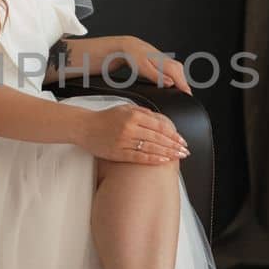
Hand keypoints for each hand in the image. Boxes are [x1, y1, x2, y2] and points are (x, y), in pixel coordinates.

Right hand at [75, 103, 189, 164]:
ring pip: (151, 148)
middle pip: (158, 137)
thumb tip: (159, 119)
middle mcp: (130, 127)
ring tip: (178, 156)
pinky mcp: (118, 153)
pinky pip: (139, 157)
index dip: (173, 134)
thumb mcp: (124, 108)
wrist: (84, 127)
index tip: (182, 139)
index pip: (159, 125)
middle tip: (185, 151)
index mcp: (133, 115)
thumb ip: (142, 112)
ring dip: (167, 153)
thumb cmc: (104, 118)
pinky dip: (153, 159)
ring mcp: (124, 141)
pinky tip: (163, 160)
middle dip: (174, 145)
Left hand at [111, 35, 193, 96]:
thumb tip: (170, 83)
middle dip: (184, 87)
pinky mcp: (166, 63)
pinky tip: (176, 84)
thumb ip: (157, 76)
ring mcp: (168, 61)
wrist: (130, 47)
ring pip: (180, 74)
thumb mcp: (143, 69)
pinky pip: (176, 72)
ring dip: (182, 83)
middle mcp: (169, 61)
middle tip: (185, 98)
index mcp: (164, 63)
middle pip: (182, 76)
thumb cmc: (134, 57)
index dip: (184, 87)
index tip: (188, 96)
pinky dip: (178, 79)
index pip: (179, 77)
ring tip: (182, 93)